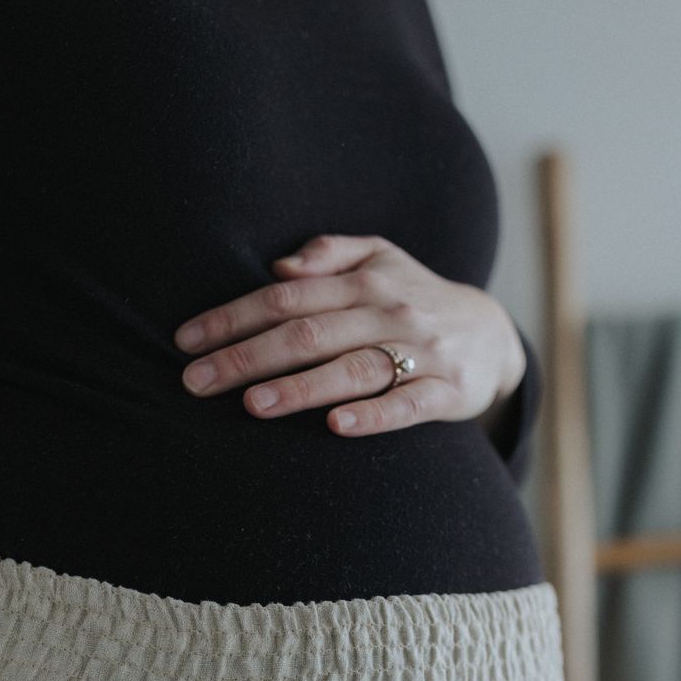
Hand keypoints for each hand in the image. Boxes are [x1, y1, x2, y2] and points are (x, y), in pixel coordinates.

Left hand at [174, 232, 526, 437]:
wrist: (493, 336)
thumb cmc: (416, 298)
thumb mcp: (380, 260)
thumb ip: (331, 255)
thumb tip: (280, 268)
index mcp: (363, 281)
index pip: (285, 296)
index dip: (233, 318)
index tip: (187, 341)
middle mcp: (389, 311)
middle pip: (308, 333)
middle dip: (247, 358)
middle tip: (196, 382)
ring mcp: (420, 352)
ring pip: (351, 369)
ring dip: (300, 387)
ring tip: (252, 405)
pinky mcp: (446, 392)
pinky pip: (406, 404)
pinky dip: (372, 414)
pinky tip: (336, 425)